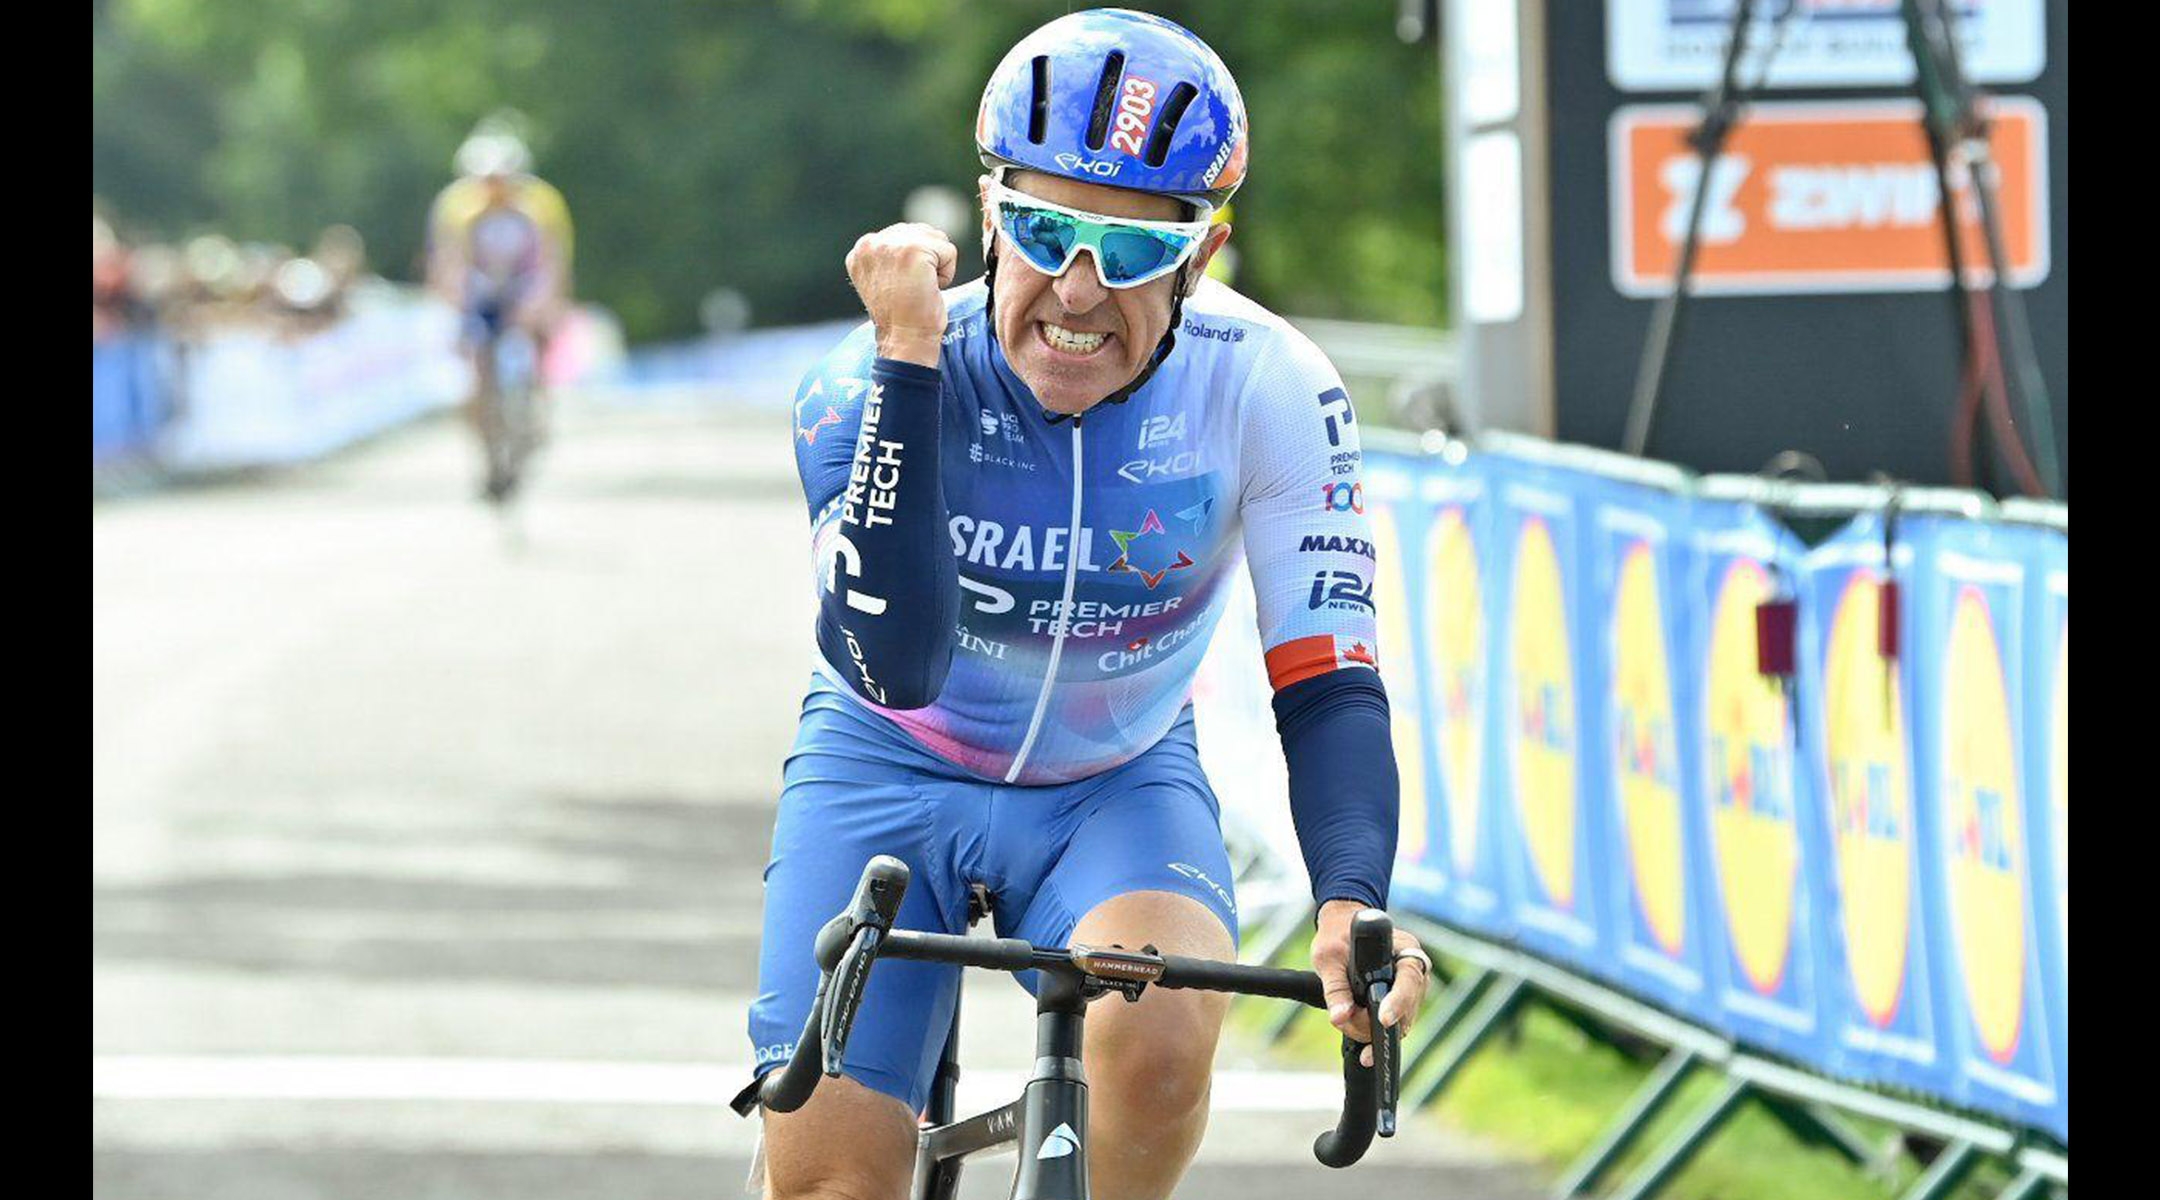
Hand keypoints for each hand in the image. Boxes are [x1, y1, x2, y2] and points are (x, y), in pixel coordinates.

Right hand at [845, 223, 956, 367]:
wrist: (905, 340)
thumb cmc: (902, 316)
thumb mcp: (885, 277)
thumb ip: (892, 253)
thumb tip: (917, 235)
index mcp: (861, 249)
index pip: (904, 234)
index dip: (914, 262)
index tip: (903, 287)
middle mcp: (870, 243)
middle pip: (921, 232)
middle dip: (927, 260)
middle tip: (913, 289)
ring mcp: (891, 244)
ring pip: (936, 239)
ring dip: (937, 266)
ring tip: (921, 288)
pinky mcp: (914, 250)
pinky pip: (948, 251)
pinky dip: (947, 273)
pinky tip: (930, 290)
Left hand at [1311, 899, 1430, 1067]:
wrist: (1343, 928)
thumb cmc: (1337, 935)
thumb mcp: (1329, 957)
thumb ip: (1335, 987)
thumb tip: (1340, 1018)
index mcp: (1404, 948)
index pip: (1410, 978)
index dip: (1399, 1001)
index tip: (1383, 1019)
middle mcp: (1414, 969)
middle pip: (1407, 1009)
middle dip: (1375, 1024)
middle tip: (1345, 1022)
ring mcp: (1411, 989)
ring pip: (1401, 1023)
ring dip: (1371, 1031)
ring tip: (1345, 1022)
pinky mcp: (1401, 1003)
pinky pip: (1395, 1026)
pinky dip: (1376, 1035)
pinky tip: (1365, 1050)